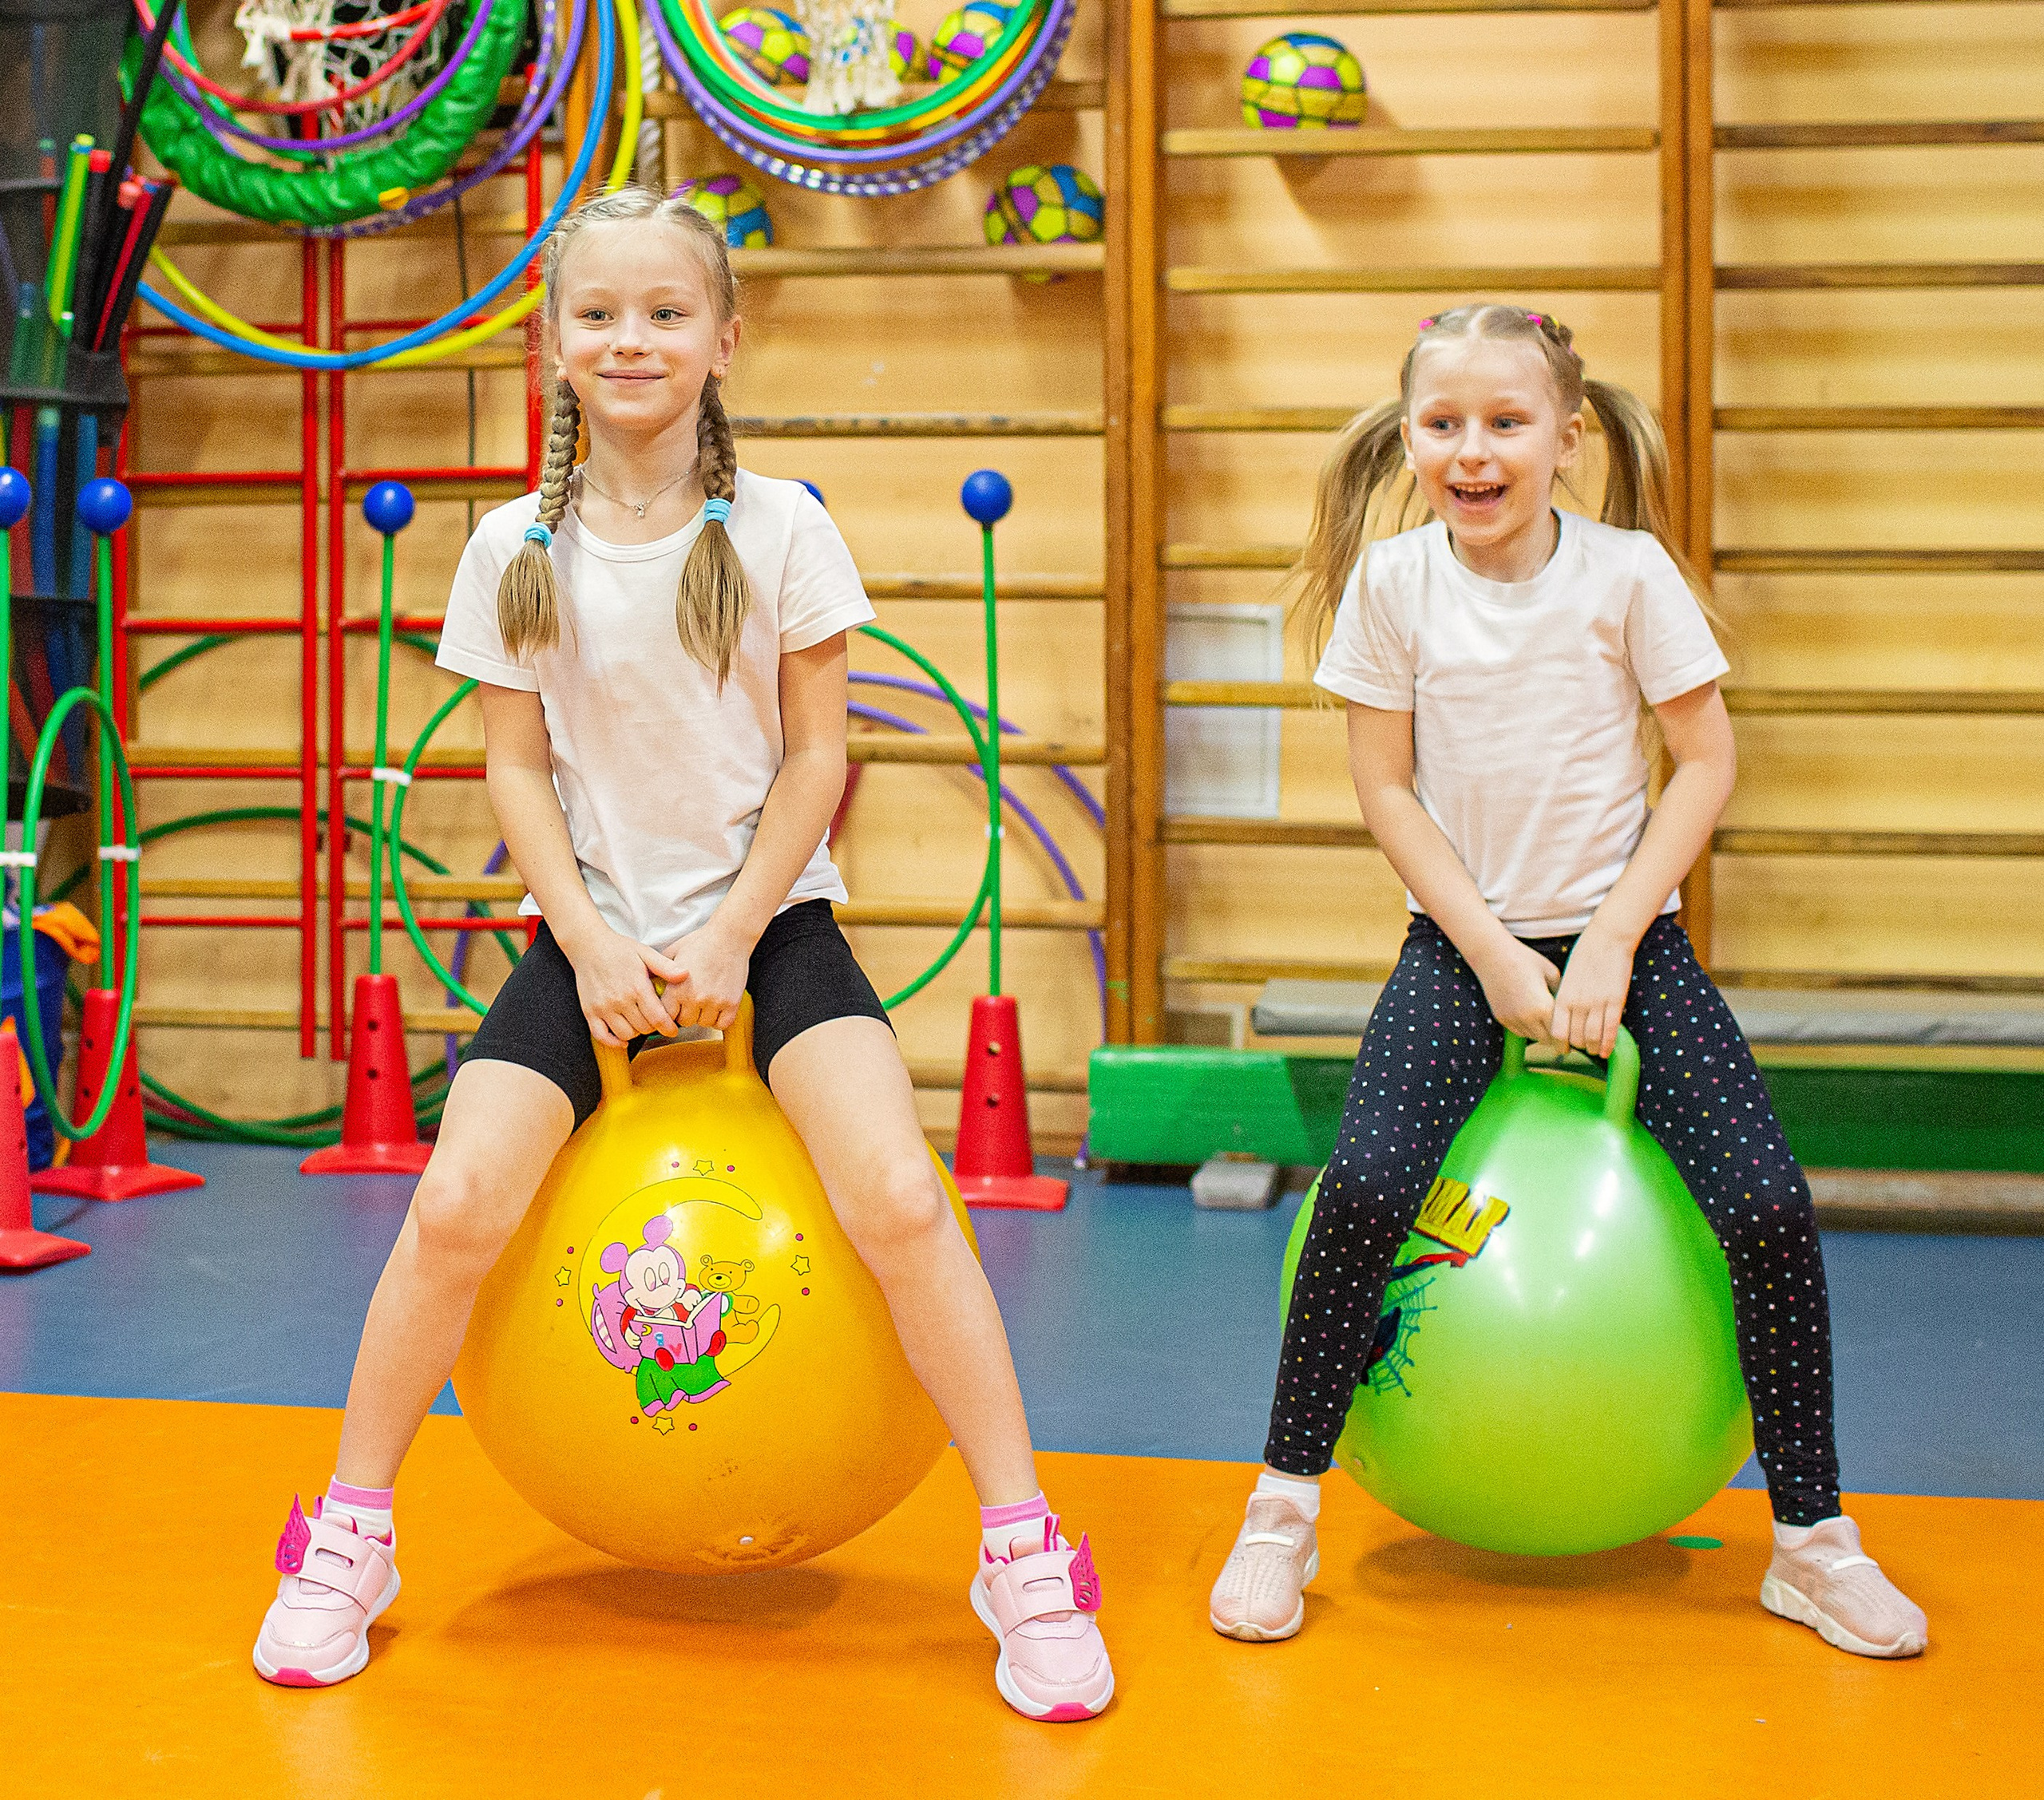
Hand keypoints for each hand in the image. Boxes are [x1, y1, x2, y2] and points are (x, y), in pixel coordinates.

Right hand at [566, 925, 683, 1047]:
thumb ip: (666, 967)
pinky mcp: (590, 1012)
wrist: (588, 945)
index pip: (657, 1018)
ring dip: (635, 1033)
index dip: (668, 1027)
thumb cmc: (619, 949)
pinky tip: (622, 1038)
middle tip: (655, 1021)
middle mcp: (620, 1000)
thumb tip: (685, 975)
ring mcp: (603, 1007)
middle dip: (653, 1027)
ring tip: (639, 1023)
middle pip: (643, 1028)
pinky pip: (601, 1036)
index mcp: (637, 987)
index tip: (672, 1030)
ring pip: (625, 1034)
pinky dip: (613, 1042)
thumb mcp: (646, 953)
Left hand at [656, 919, 752, 1030]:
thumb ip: (659, 971)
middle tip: (690, 1001)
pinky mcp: (732, 1003)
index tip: (674, 1007)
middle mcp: (695, 998)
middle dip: (686, 1012)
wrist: (729, 936)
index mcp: (677, 988)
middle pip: (685, 1022)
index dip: (669, 1011)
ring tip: (705, 1001)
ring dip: (703, 1015)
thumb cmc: (701, 942)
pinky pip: (722, 1024)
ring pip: (703, 1023)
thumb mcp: (672, 953)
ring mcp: (715, 1002)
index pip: (666, 1016)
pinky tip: (717, 1007)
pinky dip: (720, 1019)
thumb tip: (647, 983)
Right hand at [1475, 937, 1563, 1046]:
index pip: (1561, 1033)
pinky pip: (1519, 1031)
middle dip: (1557, 1038)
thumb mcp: (1552, 973)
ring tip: (1549, 1023)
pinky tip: (1533, 1017)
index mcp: (1543, 1007)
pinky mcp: (1501, 1018)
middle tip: (1565, 1033)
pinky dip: (1528, 1029)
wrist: (1492, 955)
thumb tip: (1569, 1008)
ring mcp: (1512, 1019)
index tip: (1575, 1036)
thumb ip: (1562, 994)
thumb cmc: (1524, 959)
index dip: (1569, 1036)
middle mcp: (1527, 1017)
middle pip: (1547, 1040)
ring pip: (1533, 1037)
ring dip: (1542, 1033)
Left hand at [1551, 924, 1634, 1057]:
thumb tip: (1564, 1017)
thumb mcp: (1566, 978)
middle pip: (1575, 1037)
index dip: (1560, 1043)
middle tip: (1581, 1047)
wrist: (1606, 939)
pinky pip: (1611, 1030)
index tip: (1564, 1046)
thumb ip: (1565, 998)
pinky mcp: (1615, 1001)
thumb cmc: (1584, 956)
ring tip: (1593, 1050)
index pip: (1557, 1031)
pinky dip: (1608, 1044)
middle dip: (1578, 1046)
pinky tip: (1606, 1051)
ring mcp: (1597, 1004)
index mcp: (1563, 997)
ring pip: (1592, 1037)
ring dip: (1592, 1047)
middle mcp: (1578, 1003)